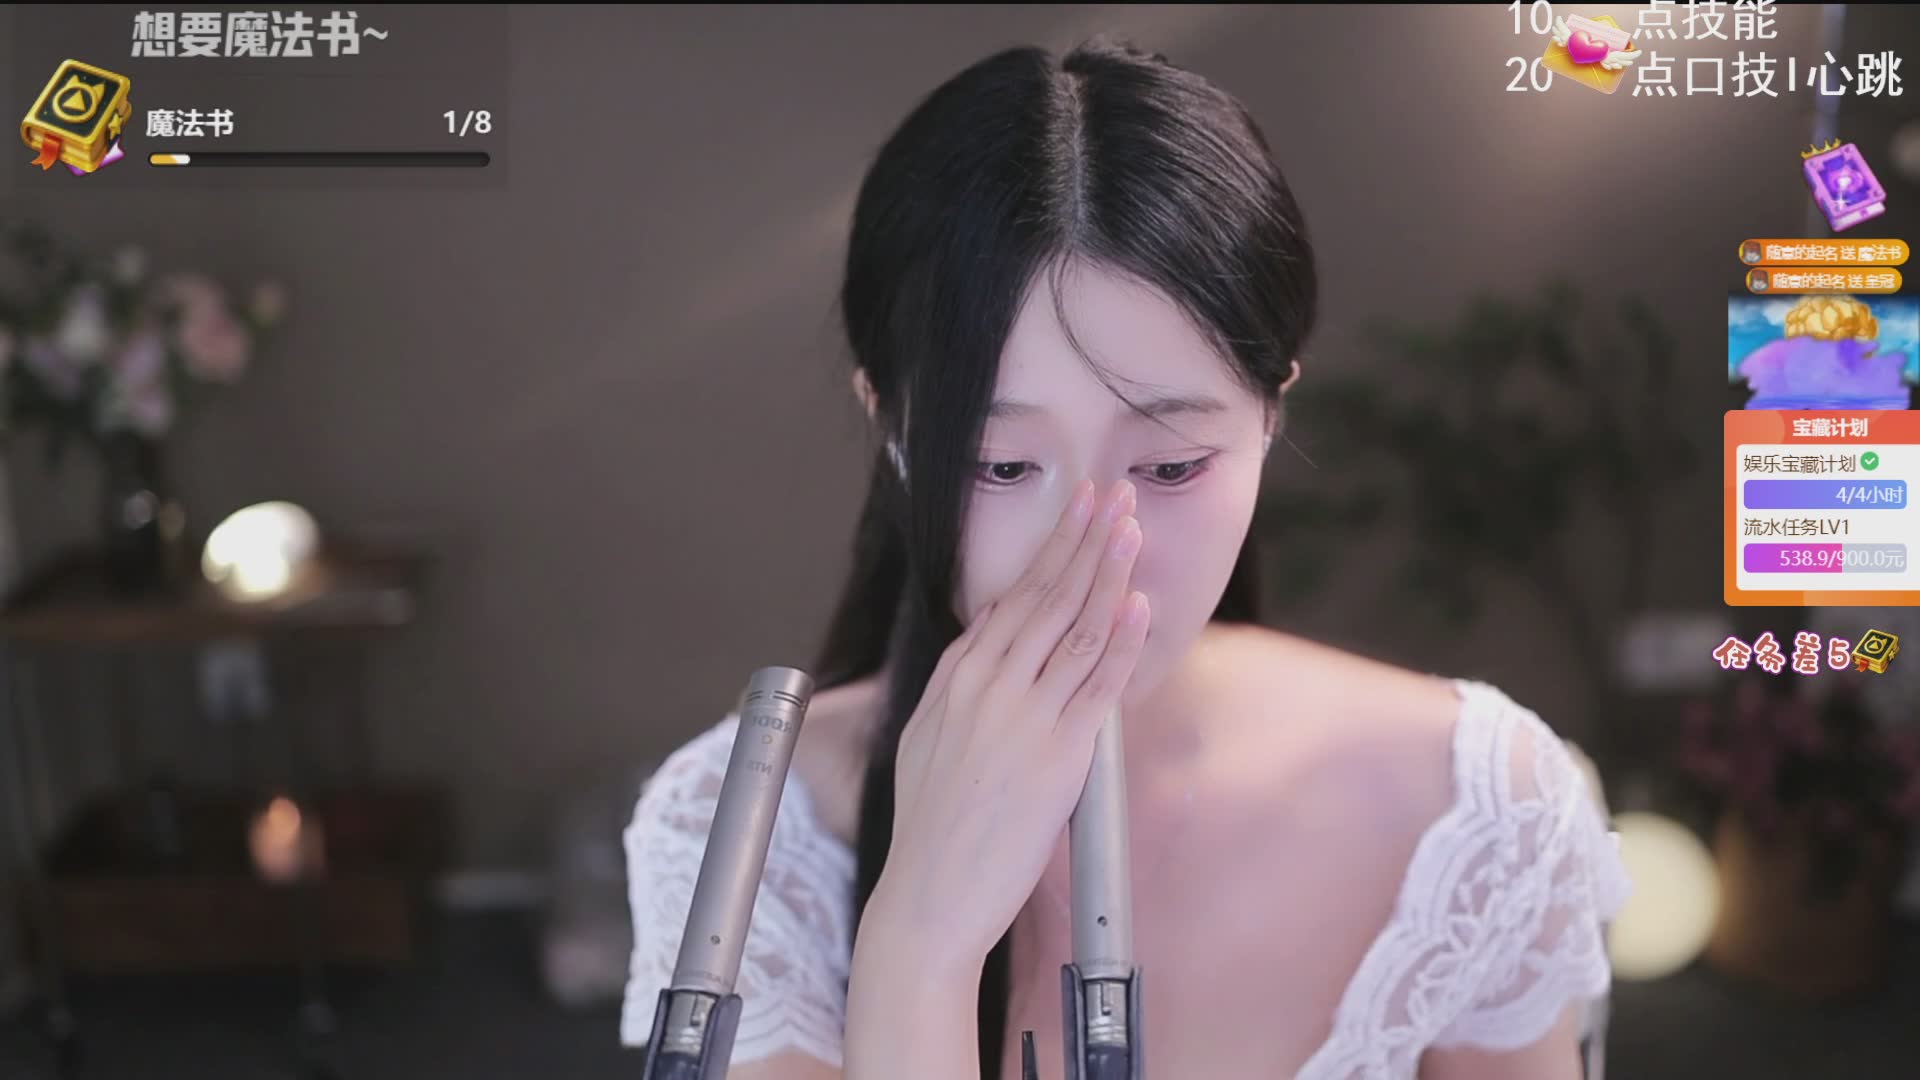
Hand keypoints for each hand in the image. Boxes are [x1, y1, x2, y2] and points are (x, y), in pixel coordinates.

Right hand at [868, 477, 1150, 973]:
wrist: (929, 894)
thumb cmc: (932, 826)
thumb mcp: (929, 739)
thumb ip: (960, 689)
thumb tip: (984, 645)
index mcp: (956, 677)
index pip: (1012, 597)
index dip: (1050, 550)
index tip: (1076, 512)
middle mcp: (988, 684)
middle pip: (1046, 595)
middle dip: (1083, 538)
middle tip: (1111, 492)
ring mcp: (1023, 715)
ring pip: (1076, 626)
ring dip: (1108, 570)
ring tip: (1131, 527)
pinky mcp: (1058, 753)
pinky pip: (1098, 684)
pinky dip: (1122, 638)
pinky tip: (1138, 604)